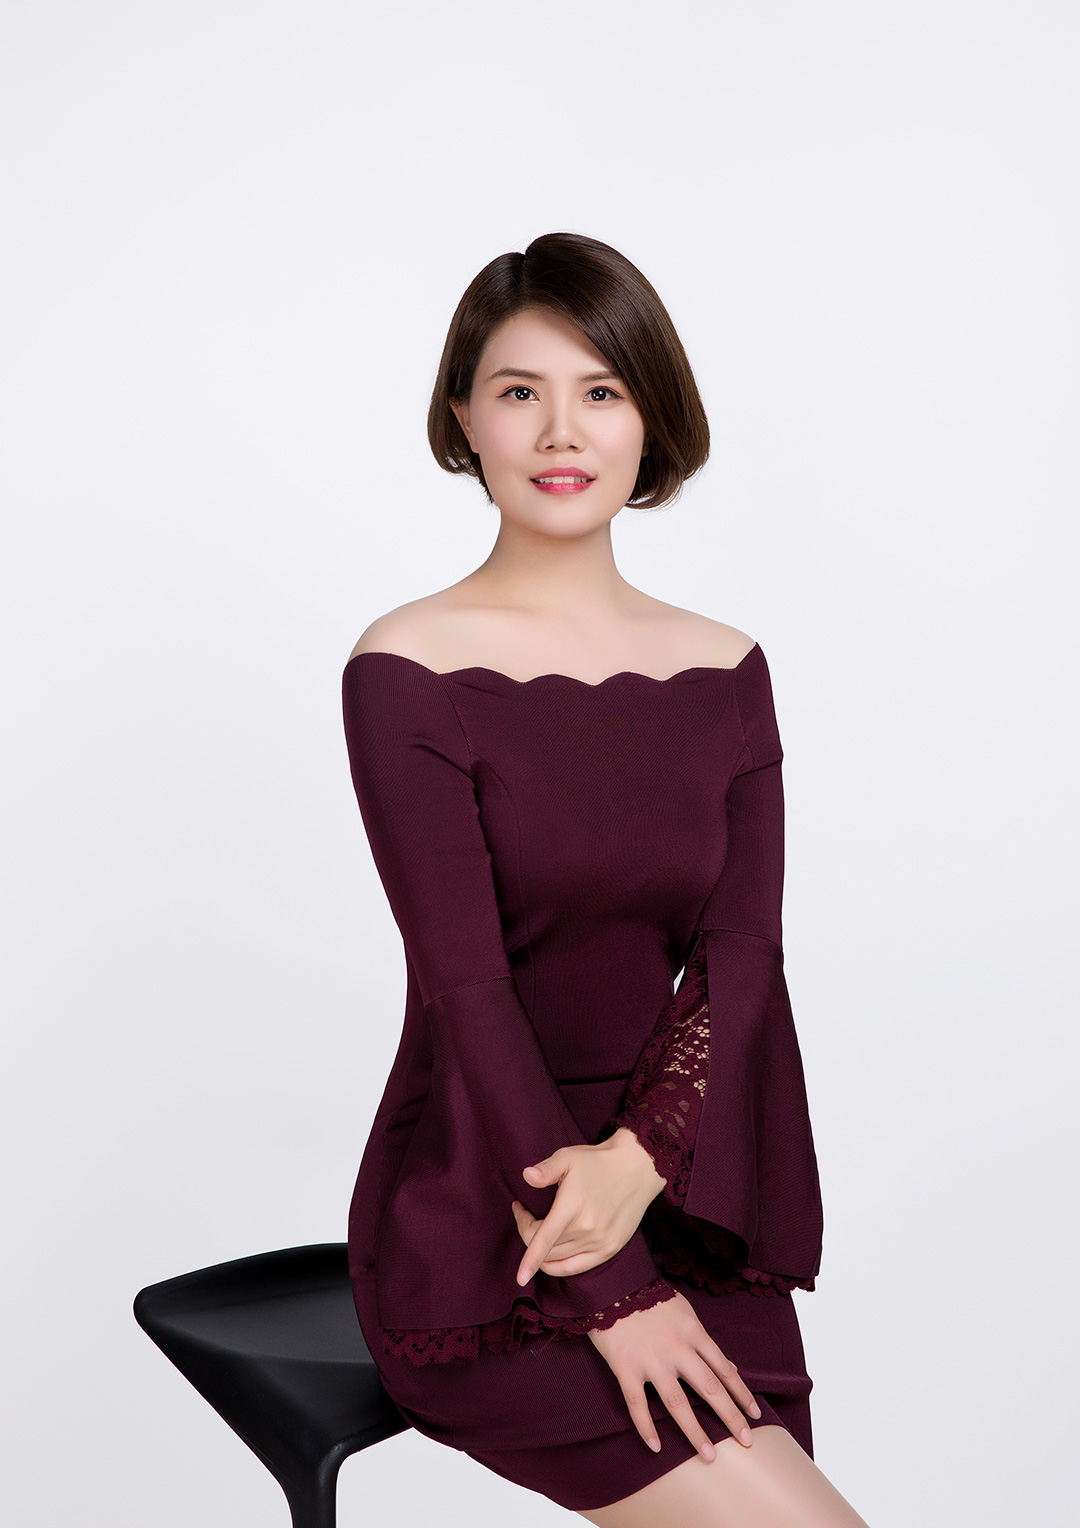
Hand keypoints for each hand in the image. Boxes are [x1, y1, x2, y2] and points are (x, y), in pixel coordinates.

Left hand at [510, 1127, 666, 1285]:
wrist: (636, 1168)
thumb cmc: (597, 1162)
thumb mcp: (569, 1157)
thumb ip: (546, 1169)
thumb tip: (527, 1176)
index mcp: (572, 1208)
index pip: (544, 1240)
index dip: (529, 1260)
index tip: (519, 1277)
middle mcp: (587, 1230)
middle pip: (546, 1250)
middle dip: (527, 1232)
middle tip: (525, 1212)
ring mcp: (600, 1242)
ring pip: (558, 1260)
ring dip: (541, 1250)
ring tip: (539, 1226)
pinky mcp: (609, 1249)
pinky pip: (576, 1267)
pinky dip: (559, 1264)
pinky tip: (553, 1250)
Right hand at [588, 1289, 762, 1459]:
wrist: (612, 1283)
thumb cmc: (650, 1296)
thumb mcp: (685, 1312)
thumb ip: (704, 1341)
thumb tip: (729, 1367)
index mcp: (693, 1333)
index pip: (724, 1369)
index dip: (742, 1394)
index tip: (755, 1414)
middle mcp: (676, 1350)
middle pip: (709, 1389)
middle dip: (731, 1417)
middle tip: (747, 1440)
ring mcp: (651, 1361)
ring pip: (677, 1404)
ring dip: (695, 1431)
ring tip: (710, 1454)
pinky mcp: (626, 1368)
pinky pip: (637, 1404)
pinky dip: (645, 1427)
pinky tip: (655, 1447)